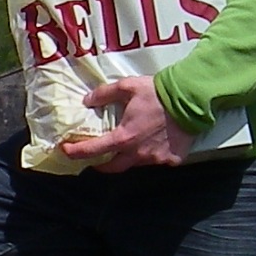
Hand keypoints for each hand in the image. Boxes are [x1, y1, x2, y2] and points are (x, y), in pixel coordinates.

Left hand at [60, 75, 194, 171]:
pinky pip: (159, 161)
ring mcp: (156, 159)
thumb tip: (87, 101)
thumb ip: (104, 94)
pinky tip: (156, 143)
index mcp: (123, 138)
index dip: (75, 152)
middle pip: (112, 168)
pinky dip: (154, 154)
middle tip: (97, 157)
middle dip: (101, 164)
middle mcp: (137, 154)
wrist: (190, 98)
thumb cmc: (157, 93)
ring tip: (129, 145)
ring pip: (135, 164)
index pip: (92, 150)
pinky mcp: (172, 159)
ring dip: (128, 157)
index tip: (65, 150)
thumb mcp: (127, 87)